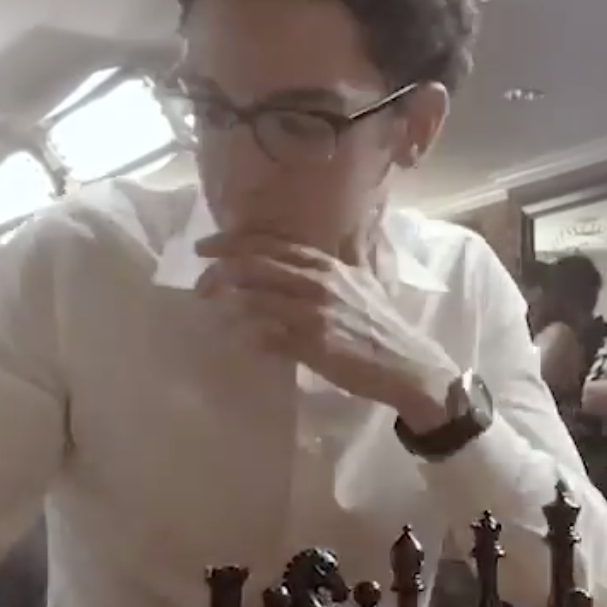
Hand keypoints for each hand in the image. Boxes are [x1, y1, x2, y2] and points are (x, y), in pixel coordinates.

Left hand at [196, 233, 460, 427]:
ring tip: (211, 308)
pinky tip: (235, 339)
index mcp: (326, 266)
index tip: (205, 247)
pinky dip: (246, 336)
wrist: (407, 363)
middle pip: (254, 266)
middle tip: (198, 282)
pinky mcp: (313, 344)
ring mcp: (314, 313)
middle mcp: (317, 283)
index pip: (269, 244)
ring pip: (254, 299)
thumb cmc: (380, 326)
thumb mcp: (356, 285)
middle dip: (219, 271)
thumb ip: (323, 273)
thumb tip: (290, 265)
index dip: (231, 242)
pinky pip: (266, 337)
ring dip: (226, 304)